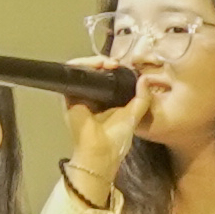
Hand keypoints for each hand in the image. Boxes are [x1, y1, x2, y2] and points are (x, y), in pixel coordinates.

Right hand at [61, 29, 142, 186]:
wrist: (100, 151)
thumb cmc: (116, 138)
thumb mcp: (134, 114)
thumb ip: (142, 98)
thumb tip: (145, 79)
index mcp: (107, 101)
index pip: (108, 78)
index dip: (115, 70)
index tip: (123, 67)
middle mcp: (92, 96)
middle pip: (95, 72)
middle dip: (103, 63)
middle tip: (114, 63)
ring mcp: (79, 95)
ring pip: (83, 71)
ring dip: (93, 62)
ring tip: (106, 63)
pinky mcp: (69, 96)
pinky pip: (72, 76)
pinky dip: (81, 66)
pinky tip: (95, 65)